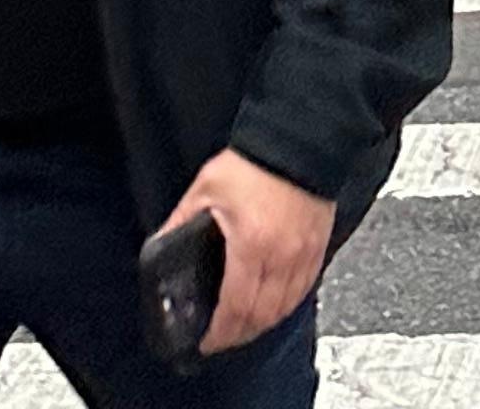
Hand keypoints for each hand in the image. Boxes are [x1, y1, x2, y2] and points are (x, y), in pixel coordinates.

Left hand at [160, 150, 335, 352]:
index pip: (235, 308)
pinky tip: (274, 301)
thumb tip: (159, 245)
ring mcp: (304, 253)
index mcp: (251, 246)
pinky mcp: (319, 244)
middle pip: (262, 316)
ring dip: (264, 323)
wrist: (298, 136)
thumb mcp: (207, 188)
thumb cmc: (255, 160)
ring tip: (245, 324)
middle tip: (222, 338)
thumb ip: (181, 220)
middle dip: (240, 335)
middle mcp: (282, 256)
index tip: (207, 341)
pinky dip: (287, 303)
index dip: (220, 333)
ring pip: (285, 307)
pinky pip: (304, 288)